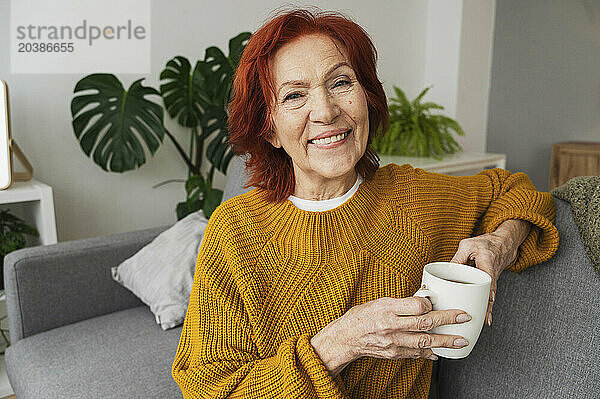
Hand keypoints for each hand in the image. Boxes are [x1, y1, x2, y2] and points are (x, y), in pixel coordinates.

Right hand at [310, 296, 471, 376]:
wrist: (346, 338)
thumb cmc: (362, 316)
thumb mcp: (379, 301)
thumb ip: (402, 302)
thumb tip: (425, 299)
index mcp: (387, 309)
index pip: (415, 306)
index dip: (429, 304)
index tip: (436, 301)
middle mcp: (390, 326)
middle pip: (424, 324)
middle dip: (447, 320)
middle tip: (464, 317)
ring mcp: (392, 342)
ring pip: (424, 342)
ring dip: (445, 341)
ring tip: (461, 340)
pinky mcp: (393, 354)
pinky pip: (415, 354)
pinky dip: (429, 353)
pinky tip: (440, 353)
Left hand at [450, 219, 529, 325]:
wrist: (502, 243)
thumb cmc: (485, 244)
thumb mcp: (467, 245)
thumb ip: (457, 258)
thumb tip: (447, 271)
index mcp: (487, 263)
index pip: (489, 277)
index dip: (489, 288)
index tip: (489, 298)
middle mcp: (492, 274)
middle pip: (491, 292)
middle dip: (488, 305)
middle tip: (485, 318)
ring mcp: (492, 280)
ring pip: (490, 295)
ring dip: (488, 308)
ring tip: (484, 321)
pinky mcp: (490, 283)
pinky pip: (488, 294)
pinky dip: (485, 304)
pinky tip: (483, 315)